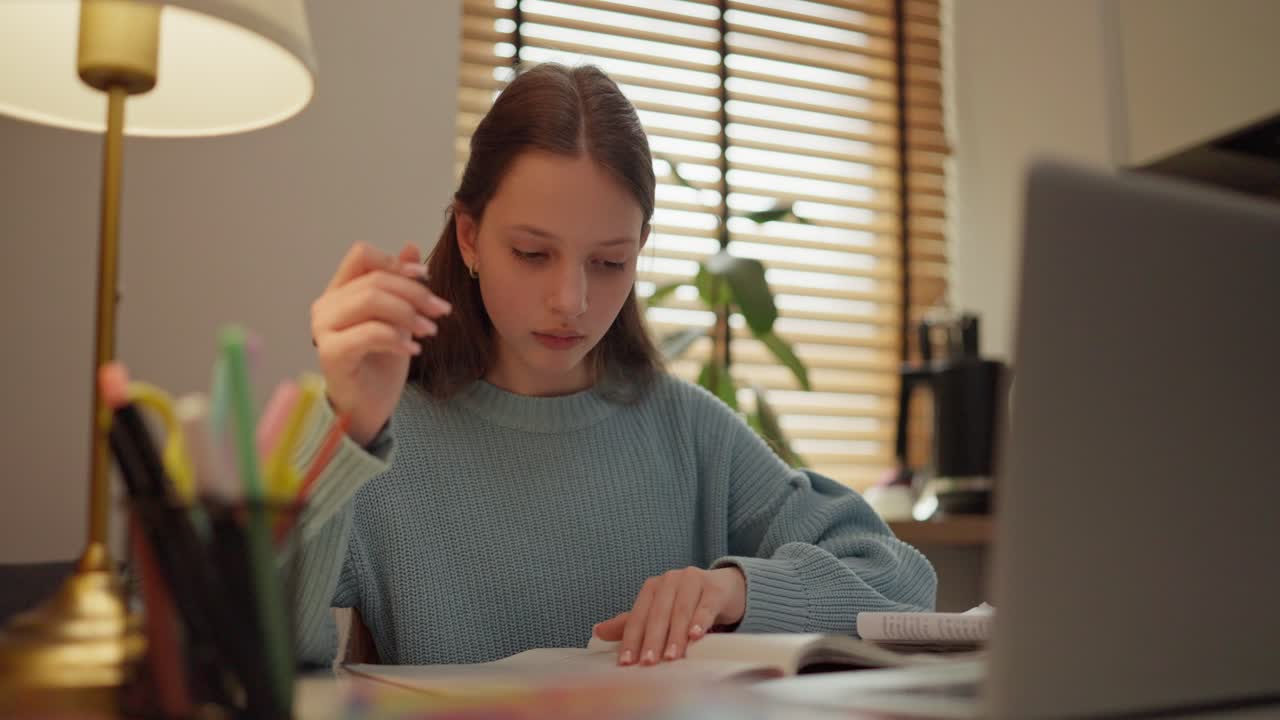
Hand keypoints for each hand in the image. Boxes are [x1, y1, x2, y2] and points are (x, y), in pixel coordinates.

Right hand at [311, 241, 451, 444]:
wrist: (369, 407)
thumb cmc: (381, 363)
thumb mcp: (398, 318)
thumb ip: (399, 284)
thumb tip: (410, 247)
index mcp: (340, 291)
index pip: (362, 255)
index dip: (397, 263)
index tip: (427, 278)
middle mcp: (326, 305)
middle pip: (374, 279)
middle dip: (415, 293)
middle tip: (441, 311)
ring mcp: (324, 329)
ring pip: (371, 300)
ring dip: (409, 313)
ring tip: (430, 330)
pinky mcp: (331, 354)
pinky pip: (369, 332)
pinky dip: (397, 338)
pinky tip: (413, 350)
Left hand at [592, 566, 745, 665]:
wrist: (725, 589)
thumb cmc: (688, 604)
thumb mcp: (660, 613)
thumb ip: (632, 623)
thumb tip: (597, 631)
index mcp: (653, 587)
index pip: (638, 615)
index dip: (631, 639)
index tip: (626, 663)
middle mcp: (670, 580)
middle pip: (658, 613)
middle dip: (652, 640)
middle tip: (648, 663)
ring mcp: (693, 581)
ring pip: (681, 611)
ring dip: (675, 635)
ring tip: (671, 657)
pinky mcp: (715, 589)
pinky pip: (706, 606)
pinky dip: (700, 621)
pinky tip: (695, 636)